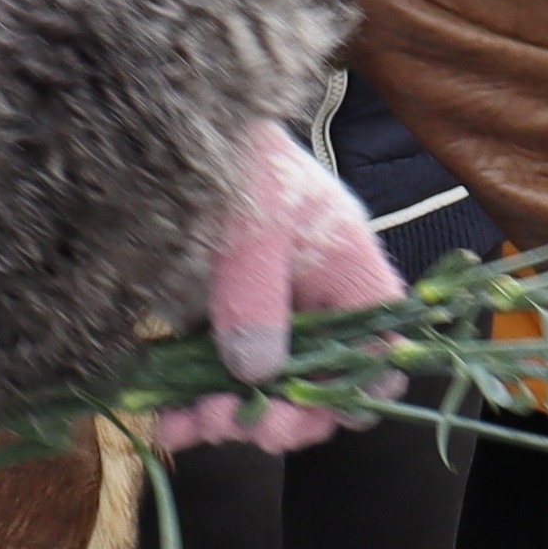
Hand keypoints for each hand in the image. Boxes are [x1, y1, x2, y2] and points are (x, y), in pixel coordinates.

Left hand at [153, 131, 399, 454]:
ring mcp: (263, 314)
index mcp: (346, 269)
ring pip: (265, 392)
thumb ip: (255, 295)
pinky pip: (214, 378)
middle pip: (321, 385)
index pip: (381, 346)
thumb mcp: (251, 221)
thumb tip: (258, 372)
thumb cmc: (234, 156)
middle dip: (283, 416)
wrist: (169, 124)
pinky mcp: (215, 320)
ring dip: (230, 419)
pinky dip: (192, 404)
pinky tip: (166, 420)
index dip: (360, 388)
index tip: (314, 410)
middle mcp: (312, 301)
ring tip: (189, 423)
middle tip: (240, 425)